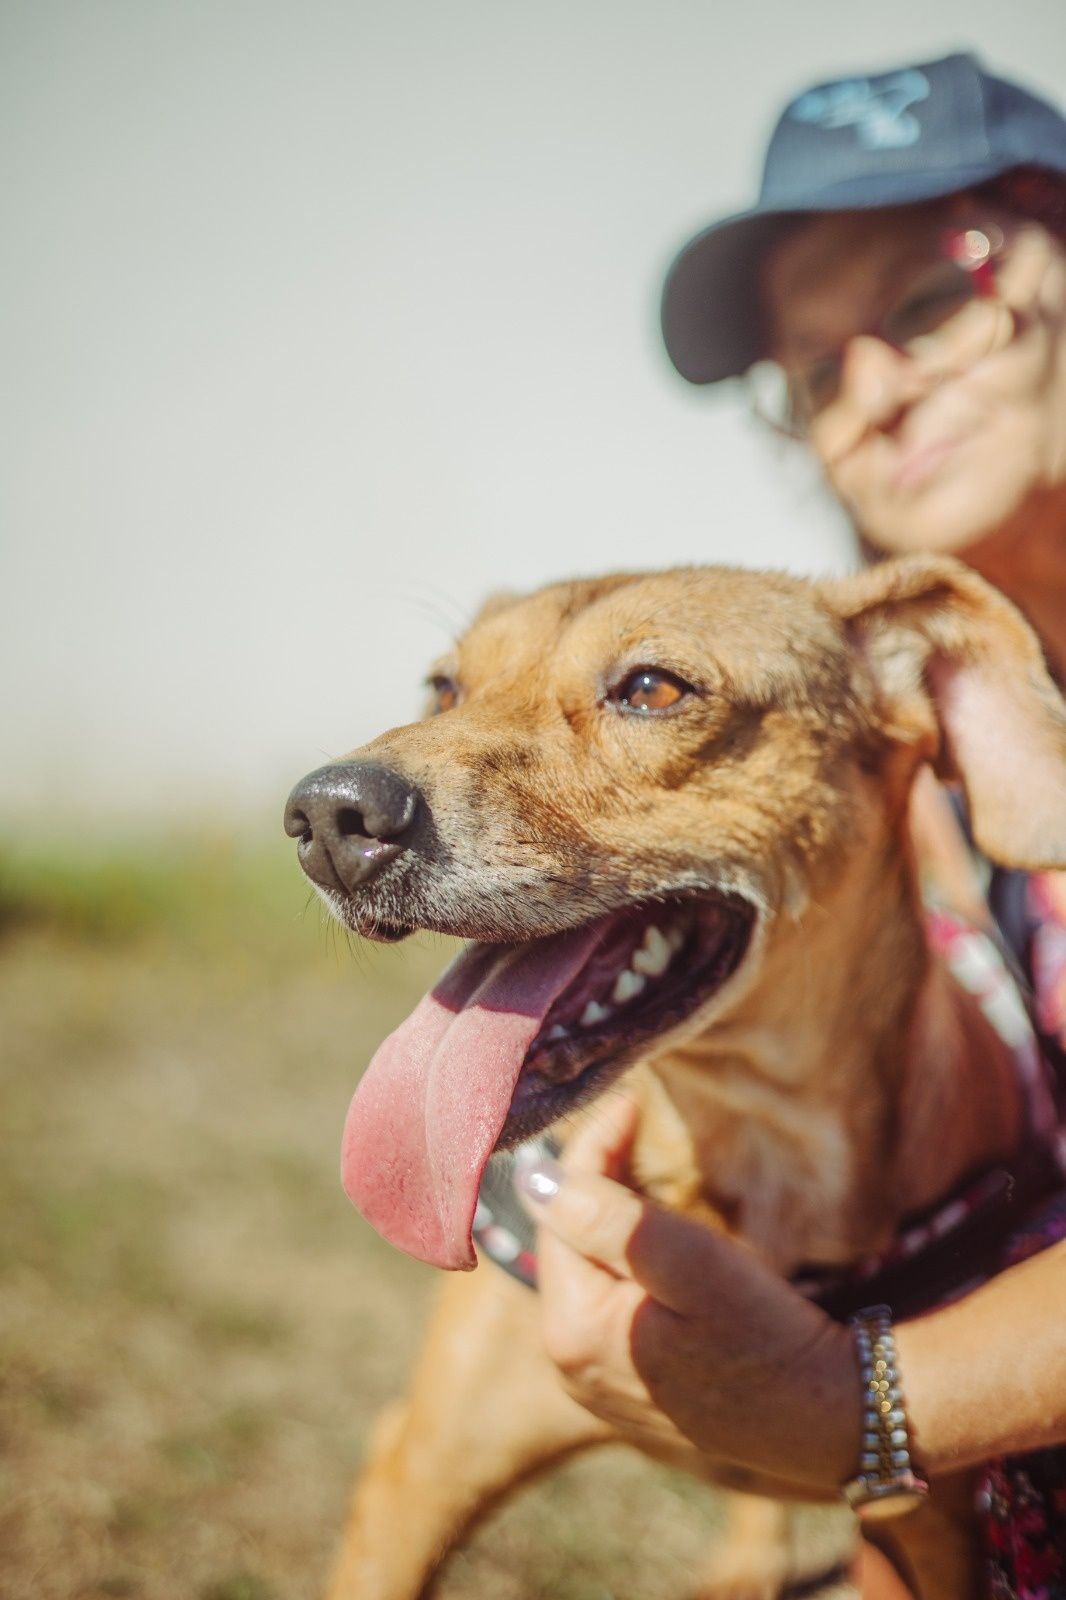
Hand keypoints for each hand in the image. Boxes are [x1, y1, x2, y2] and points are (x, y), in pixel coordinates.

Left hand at [515, 1096, 860, 1495]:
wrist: (831, 1420)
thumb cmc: (769, 1338)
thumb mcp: (695, 1265)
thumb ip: (610, 1220)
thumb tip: (535, 1179)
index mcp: (573, 1331)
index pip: (557, 1212)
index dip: (590, 1150)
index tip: (629, 1103)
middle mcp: (569, 1366)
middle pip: (569, 1245)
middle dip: (597, 1183)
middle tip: (637, 1130)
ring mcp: (598, 1385)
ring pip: (590, 1274)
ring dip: (612, 1221)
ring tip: (648, 1174)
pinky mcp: (631, 1392)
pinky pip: (613, 1309)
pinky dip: (630, 1265)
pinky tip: (663, 1243)